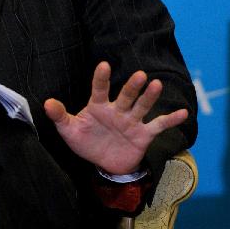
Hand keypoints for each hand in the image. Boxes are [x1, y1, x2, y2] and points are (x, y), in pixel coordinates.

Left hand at [44, 61, 188, 174]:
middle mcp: (117, 110)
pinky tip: (183, 113)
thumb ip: (59, 116)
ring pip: (142, 106)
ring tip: (156, 84)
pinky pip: (158, 125)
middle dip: (132, 87)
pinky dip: (170, 119)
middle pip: (126, 95)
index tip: (104, 65)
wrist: (104, 163)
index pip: (100, 89)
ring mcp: (131, 121)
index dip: (102, 78)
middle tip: (139, 75)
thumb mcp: (69, 130)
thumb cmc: (85, 142)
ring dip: (150, 96)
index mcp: (98, 107)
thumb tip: (46, 103)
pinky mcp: (143, 134)